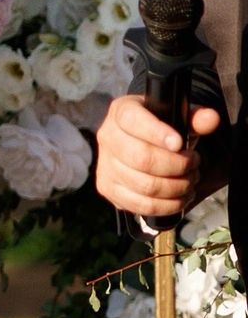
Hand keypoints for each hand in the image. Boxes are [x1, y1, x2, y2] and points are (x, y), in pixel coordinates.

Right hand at [93, 93, 222, 223]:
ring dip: (177, 187)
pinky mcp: (108, 189)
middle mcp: (107, 137)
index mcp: (122, 112)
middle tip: (194, 163)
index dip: (157, 133)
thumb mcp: (178, 118)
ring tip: (190, 180)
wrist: (140, 144)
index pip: (133, 121)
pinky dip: (168, 205)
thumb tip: (211, 118)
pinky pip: (141, 205)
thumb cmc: (162, 129)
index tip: (179, 144)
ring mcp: (105, 165)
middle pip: (142, 158)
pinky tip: (180, 197)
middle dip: (177, 165)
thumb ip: (195, 118)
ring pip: (145, 185)